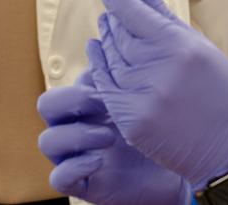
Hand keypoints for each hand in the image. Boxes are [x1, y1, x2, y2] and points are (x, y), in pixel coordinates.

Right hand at [37, 70, 189, 204]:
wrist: (180, 168)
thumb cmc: (161, 128)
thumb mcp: (145, 98)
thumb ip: (127, 75)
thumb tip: (110, 43)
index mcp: (88, 104)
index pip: (68, 81)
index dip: (85, 79)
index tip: (114, 78)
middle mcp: (77, 127)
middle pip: (47, 105)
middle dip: (72, 99)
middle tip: (103, 102)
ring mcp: (76, 155)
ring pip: (47, 141)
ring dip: (75, 134)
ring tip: (108, 135)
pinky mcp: (83, 183)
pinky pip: (58, 178)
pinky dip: (74, 168)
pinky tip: (99, 161)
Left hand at [88, 0, 227, 188]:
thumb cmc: (224, 96)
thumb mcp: (205, 51)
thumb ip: (170, 21)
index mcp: (181, 49)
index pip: (135, 14)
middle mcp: (158, 71)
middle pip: (120, 35)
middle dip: (112, 18)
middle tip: (110, 9)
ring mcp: (141, 99)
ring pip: (110, 59)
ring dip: (105, 40)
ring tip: (105, 28)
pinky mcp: (131, 122)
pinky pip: (105, 87)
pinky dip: (98, 67)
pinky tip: (97, 53)